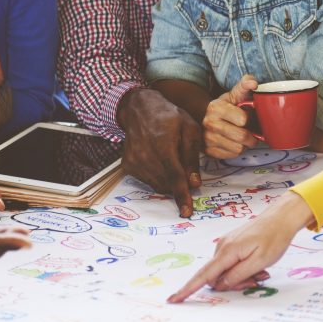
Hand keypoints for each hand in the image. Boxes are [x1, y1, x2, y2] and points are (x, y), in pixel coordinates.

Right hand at [117, 87, 202, 217]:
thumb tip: (195, 183)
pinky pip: (147, 180)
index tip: (187, 211)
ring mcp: (134, 162)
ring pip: (157, 184)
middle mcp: (145, 156)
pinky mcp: (128, 165)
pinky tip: (159, 161)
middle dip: (180, 185)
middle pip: (167, 183)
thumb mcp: (189, 129)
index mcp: (163, 145)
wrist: (140, 109)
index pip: (175, 177)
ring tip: (172, 161)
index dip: (182, 195)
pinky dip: (157, 177)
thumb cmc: (169, 116)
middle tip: (187, 173)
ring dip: (169, 181)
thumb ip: (192, 157)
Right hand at [167, 191, 313, 302]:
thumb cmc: (274, 238)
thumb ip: (237, 275)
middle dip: (233, 284)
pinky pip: (230, 263)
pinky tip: (257, 265)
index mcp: (227, 251)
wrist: (281, 217)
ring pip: (225, 271)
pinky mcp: (232, 244)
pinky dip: (242, 268)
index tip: (174, 299)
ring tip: (261, 271)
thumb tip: (219, 285)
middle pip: (217, 276)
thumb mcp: (259, 261)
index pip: (204, 275)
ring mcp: (226, 244)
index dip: (188, 289)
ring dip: (240, 276)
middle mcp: (222, 247)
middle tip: (257, 280)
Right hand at [203, 76, 258, 158]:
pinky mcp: (209, 151)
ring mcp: (207, 139)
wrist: (204, 117)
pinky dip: (236, 150)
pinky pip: (231, 155)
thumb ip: (244, 86)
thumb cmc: (224, 106)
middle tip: (250, 130)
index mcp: (216, 108)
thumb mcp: (233, 94)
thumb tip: (253, 83)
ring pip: (238, 149)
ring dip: (244, 144)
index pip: (243, 119)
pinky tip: (233, 142)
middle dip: (251, 135)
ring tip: (241, 136)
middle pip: (242, 137)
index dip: (249, 118)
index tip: (246, 116)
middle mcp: (209, 124)